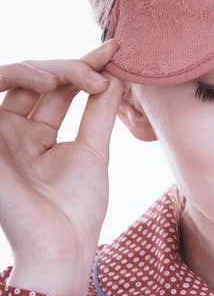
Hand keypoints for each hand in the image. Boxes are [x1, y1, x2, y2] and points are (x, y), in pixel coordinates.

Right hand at [0, 39, 123, 264]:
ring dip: (48, 68)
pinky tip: (51, 83)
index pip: (58, 89)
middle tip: (102, 73)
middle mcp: (13, 131)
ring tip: (80, 77)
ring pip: (15, 77)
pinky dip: (18, 77)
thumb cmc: (76, 209)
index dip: (85, 65)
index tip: (117, 50)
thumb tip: (117, 75)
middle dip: (72, 67)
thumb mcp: (92, 151)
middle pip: (37, 77)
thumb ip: (99, 112)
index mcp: (37, 136)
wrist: (60, 245)